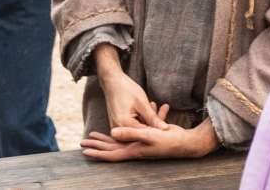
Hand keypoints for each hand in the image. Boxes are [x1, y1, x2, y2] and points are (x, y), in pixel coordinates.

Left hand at [80, 120, 219, 161]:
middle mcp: (136, 148)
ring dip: (109, 136)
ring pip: (121, 139)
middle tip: (83, 140)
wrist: (187, 142)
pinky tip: (131, 115)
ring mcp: (141, 143)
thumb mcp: (148, 135)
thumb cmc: (168, 141)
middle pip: (112, 147)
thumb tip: (112, 134)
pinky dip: (131, 124)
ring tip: (96, 132)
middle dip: (98, 144)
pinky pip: (134, 130)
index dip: (97, 152)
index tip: (84, 150)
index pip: (111, 153)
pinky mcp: (148, 135)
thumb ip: (130, 134)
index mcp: (134, 150)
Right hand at [99, 67, 169, 130]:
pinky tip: (146, 109)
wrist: (111, 81)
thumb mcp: (142, 103)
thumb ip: (153, 118)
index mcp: (124, 124)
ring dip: (148, 121)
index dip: (159, 130)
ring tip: (153, 105)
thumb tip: (166, 129)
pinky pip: (133, 127)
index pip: (146, 134)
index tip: (169, 122)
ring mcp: (117, 129)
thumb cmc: (126, 89)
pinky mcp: (118, 126)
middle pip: (142, 133)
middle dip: (154, 124)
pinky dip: (141, 119)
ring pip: (138, 130)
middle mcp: (119, 130)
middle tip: (163, 109)